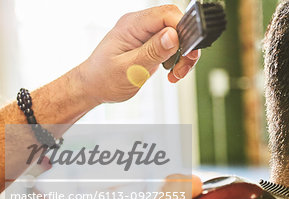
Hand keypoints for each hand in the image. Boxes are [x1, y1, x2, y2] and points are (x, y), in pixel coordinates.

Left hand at [77, 5, 200, 104]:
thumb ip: (152, 51)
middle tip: (182, 67)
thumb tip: (173, 35)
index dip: (182, 30)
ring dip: (183, 56)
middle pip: (176, 24)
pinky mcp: (151, 44)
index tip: (186, 52)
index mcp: (132, 25)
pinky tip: (172, 73)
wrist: (94, 86)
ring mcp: (146, 34)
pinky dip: (178, 60)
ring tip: (176, 74)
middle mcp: (140, 25)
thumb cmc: (104, 79)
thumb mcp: (129, 68)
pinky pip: (172, 45)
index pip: (166, 14)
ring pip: (178, 36)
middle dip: (186, 46)